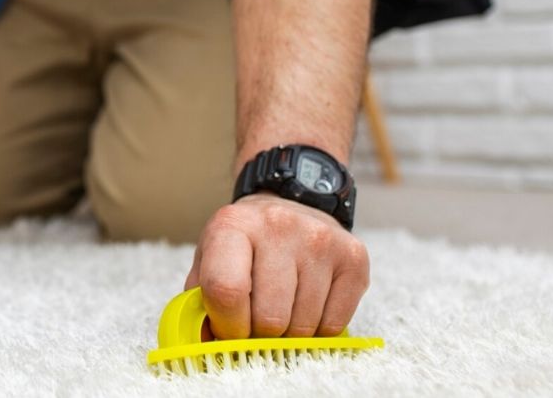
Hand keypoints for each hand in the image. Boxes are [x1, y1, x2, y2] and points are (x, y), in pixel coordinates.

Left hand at [185, 193, 369, 338]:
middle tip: (257, 319)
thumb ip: (198, 302)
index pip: (227, 290)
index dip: (228, 325)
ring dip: (289, 332)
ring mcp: (320, 239)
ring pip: (303, 325)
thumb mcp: (209, 260)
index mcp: (232, 226)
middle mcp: (278, 226)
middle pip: (270, 316)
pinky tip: (308, 305)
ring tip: (283, 307)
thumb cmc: (244, 245)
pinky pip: (335, 324)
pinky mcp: (353, 257)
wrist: (291, 205)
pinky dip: (319, 329)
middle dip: (260, 332)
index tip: (230, 329)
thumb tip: (205, 347)